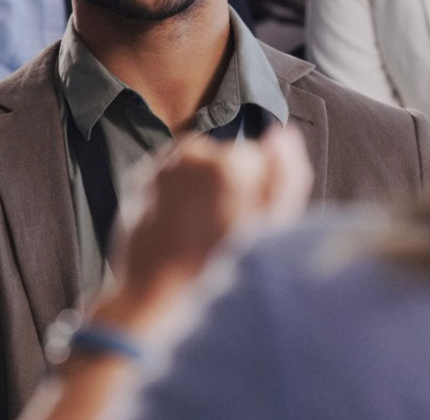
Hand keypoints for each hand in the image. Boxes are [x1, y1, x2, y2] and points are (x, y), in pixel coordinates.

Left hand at [92, 124, 312, 334]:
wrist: (157, 295)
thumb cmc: (220, 269)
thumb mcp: (271, 228)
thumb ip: (286, 175)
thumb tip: (284, 134)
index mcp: (232, 165)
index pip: (264, 159)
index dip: (261, 191)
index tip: (249, 220)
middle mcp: (196, 154)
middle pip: (232, 158)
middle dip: (232, 184)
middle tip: (223, 228)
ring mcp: (166, 163)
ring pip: (202, 162)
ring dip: (205, 184)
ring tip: (199, 227)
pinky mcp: (143, 174)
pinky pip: (174, 170)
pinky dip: (179, 187)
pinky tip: (179, 220)